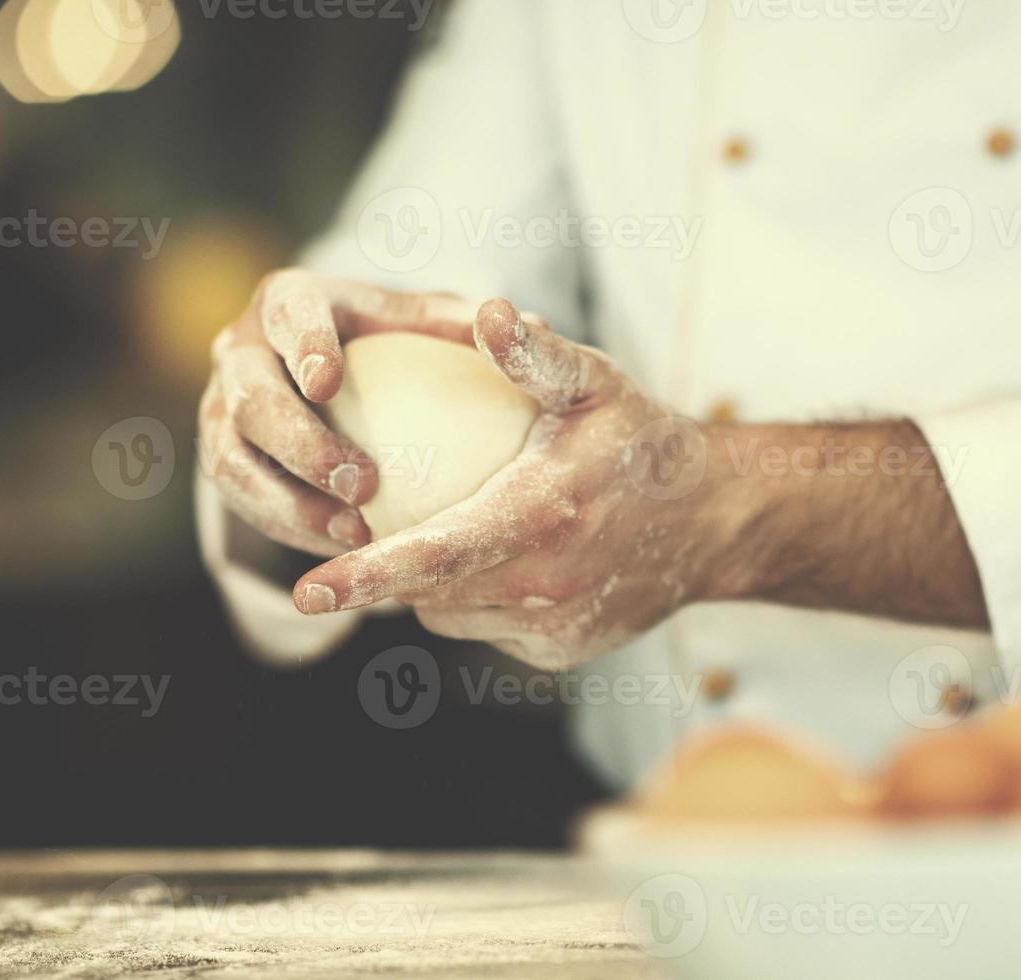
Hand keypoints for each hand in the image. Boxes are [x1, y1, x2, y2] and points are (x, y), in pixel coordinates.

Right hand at [198, 269, 481, 556]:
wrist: (328, 371)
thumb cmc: (391, 340)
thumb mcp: (423, 320)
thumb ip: (463, 324)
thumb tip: (538, 325)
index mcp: (287, 300)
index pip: (288, 315)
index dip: (302, 346)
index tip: (328, 383)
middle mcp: (240, 350)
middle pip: (251, 398)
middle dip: (299, 444)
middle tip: (360, 484)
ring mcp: (220, 407)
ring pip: (231, 462)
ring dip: (289, 504)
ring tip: (353, 534)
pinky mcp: (222, 457)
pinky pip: (242, 502)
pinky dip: (289, 529)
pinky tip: (343, 550)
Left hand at [291, 298, 723, 669]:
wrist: (713, 520)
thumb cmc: (644, 441)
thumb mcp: (597, 384)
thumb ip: (537, 355)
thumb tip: (485, 311)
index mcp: (541, 519)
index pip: (434, 557)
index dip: (365, 576)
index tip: (306, 590)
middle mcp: (545, 586)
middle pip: (430, 593)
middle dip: (384, 575)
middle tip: (361, 529)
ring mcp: (554, 629)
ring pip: (450, 615)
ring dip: (431, 584)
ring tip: (435, 531)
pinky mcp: (560, 653)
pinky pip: (487, 630)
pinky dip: (474, 600)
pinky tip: (490, 560)